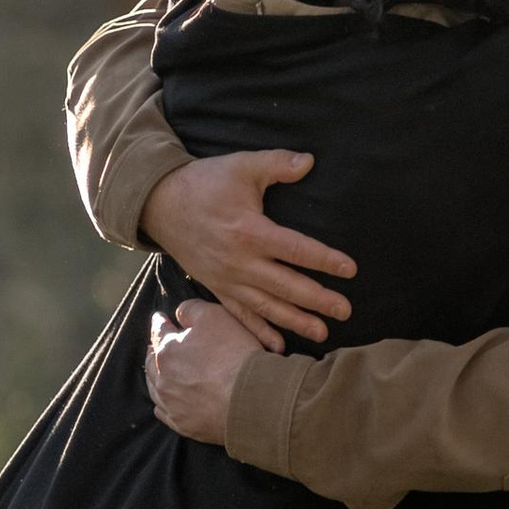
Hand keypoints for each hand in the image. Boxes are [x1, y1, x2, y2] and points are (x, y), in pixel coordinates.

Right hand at [138, 147, 355, 350]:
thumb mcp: (241, 165)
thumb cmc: (204, 183)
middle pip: (286, 285)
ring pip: (267, 306)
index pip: (295, 249)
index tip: (350, 269)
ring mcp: (227, 279)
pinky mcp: (216, 288)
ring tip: (322, 333)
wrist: (159, 204)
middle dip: (318, 300)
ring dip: (295, 321)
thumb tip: (310, 161)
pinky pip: (240, 315)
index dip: (325, 260)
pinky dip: (259, 332)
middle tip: (345, 311)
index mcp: (249, 231)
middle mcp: (239, 262)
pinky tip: (278, 347)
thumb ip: (277, 163)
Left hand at [147, 297, 263, 443]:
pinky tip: (167, 400)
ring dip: (157, 376)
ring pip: (155, 387)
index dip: (160, 323)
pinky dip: (164, 403)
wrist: (252, 398)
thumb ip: (191, 310)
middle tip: (154, 346)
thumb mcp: (215, 316)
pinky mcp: (183, 424)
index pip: (159, 332)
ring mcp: (172, 404)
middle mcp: (163, 379)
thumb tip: (178, 315)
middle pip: (152, 361)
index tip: (159, 319)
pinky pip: (164, 412)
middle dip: (154, 351)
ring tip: (159, 371)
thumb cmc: (235, 354)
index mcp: (167, 351)